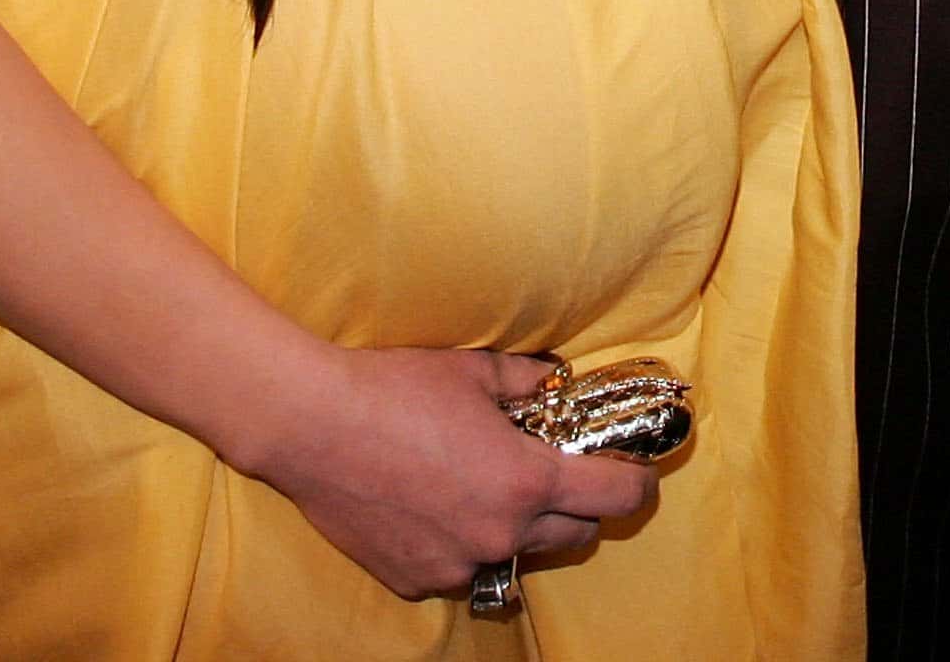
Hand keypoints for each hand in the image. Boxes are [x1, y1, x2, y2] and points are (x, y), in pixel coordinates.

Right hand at [256, 345, 649, 601]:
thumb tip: (554, 380)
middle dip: (579, 508)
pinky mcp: (417, 578)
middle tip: (561, 473)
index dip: (634, 486)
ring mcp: (458, 564)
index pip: (612, 501)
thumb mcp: (471, 370)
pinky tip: (439, 504)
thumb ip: (526, 380)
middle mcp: (500, 534)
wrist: (314, 425)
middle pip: (574, 537)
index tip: (636, 475)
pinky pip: (463, 566)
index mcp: (525, 483)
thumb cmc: (396, 388)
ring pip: (517, 556)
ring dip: (520, 528)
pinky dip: (465, 541)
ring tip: (490, 486)